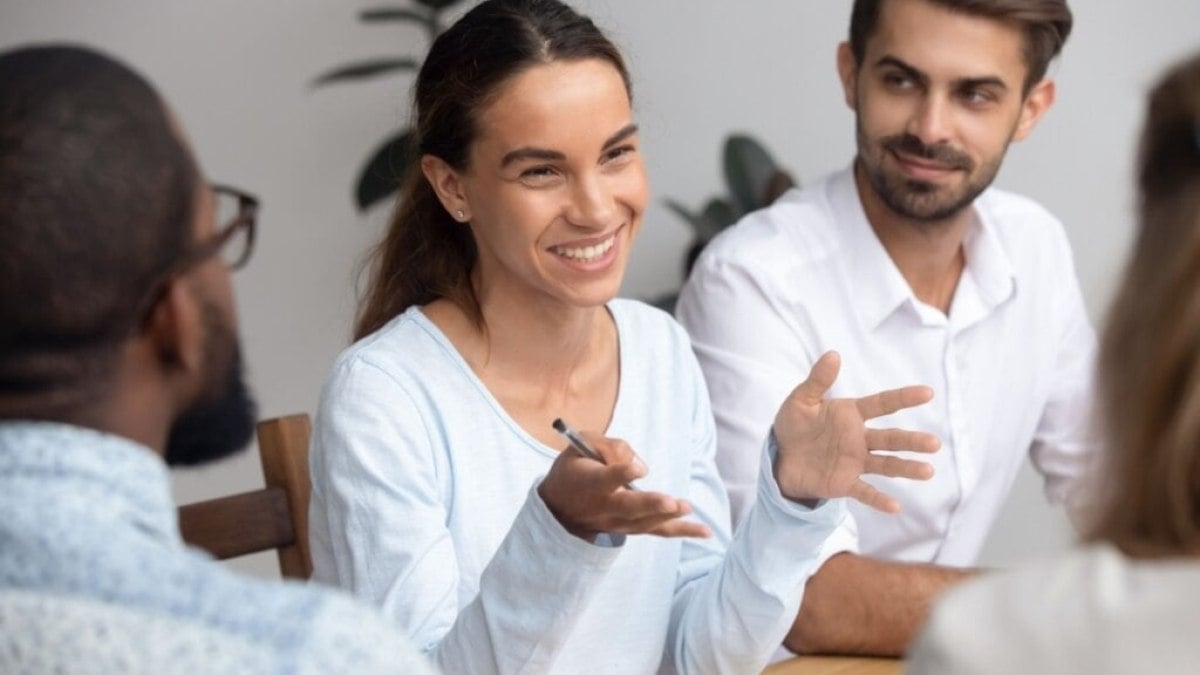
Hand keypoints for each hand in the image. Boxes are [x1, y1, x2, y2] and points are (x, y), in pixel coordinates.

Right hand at [537, 431, 710, 541]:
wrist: (557, 508)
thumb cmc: (574, 469)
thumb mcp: (582, 445)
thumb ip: (611, 446)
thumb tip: (641, 466)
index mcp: (589, 482)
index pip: (606, 479)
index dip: (622, 473)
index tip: (638, 469)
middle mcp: (603, 506)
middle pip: (628, 508)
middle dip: (651, 505)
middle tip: (670, 503)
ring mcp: (616, 522)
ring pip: (644, 523)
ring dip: (668, 517)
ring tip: (686, 507)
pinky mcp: (630, 529)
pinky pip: (657, 531)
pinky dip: (681, 531)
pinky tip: (705, 531)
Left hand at [773, 351, 939, 512]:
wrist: (780, 457)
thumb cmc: (793, 425)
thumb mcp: (801, 400)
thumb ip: (818, 380)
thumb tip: (833, 354)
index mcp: (851, 414)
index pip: (882, 404)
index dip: (904, 398)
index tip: (927, 393)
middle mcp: (859, 438)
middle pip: (891, 438)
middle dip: (912, 441)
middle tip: (934, 443)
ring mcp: (855, 461)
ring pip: (886, 464)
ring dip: (906, 468)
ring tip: (928, 471)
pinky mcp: (845, 483)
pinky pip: (864, 491)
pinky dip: (879, 499)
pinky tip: (895, 506)